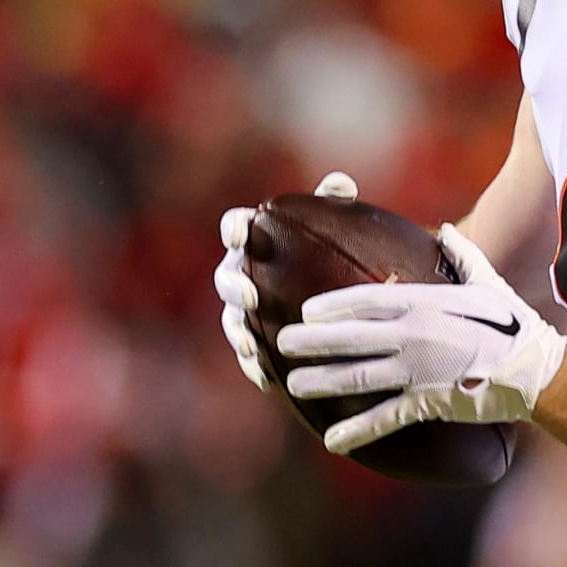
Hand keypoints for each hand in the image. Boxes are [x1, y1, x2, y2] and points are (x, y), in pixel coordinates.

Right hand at [213, 170, 360, 391]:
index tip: (239, 236)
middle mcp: (242, 272)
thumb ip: (335, 205)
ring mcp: (244, 310)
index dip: (235, 228)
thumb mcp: (340, 227)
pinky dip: (253, 366)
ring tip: (251, 347)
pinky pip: (247, 355)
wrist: (338, 299)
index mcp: (257, 239)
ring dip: (238, 334)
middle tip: (249, 296)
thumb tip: (340, 185)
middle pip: (226, 277)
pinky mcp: (254, 340)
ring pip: (232, 321)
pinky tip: (267, 381)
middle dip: (232, 286)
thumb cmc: (332, 251)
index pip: (237, 225)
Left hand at [278, 224, 566, 454]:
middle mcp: (413, 334)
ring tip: (292, 384)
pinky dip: (356, 432)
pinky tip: (332, 441)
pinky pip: (384, 419)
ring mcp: (417, 370)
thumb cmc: (513, 323)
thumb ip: (462, 257)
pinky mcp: (426, 402)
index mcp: (425, 303)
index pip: (367, 299)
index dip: (333, 305)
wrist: (535, 370)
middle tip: (282, 343)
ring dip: (320, 382)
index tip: (307, 310)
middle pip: (350, 337)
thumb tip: (447, 231)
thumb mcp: (488, 283)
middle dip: (312, 341)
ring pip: (356, 376)